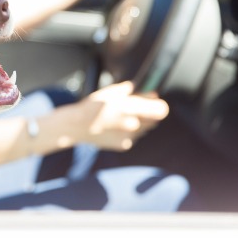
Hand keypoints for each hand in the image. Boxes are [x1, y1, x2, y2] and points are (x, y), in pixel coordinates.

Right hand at [45, 81, 168, 151]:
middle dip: (148, 112)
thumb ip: (133, 91)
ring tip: (120, 116)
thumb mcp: (111, 92)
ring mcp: (129, 137)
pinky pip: (134, 137)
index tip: (152, 100)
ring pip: (144, 128)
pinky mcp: (124, 145)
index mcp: (131, 108)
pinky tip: (114, 126)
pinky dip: (128, 131)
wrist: (76, 127)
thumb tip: (150, 93)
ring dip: (139, 122)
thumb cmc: (92, 106)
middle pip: (154, 120)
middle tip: (134, 106)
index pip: (161, 110)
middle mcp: (133, 125)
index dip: (158, 104)